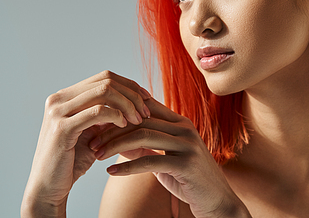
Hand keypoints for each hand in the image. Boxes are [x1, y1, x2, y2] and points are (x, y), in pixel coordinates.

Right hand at [21, 70, 149, 216]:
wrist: (48, 188)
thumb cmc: (72, 162)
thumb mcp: (92, 132)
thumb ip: (106, 114)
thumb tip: (134, 100)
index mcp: (65, 96)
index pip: (104, 77)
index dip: (129, 85)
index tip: (146, 98)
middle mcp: (58, 99)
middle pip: (106, 80)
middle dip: (131, 94)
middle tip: (146, 111)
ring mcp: (57, 111)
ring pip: (103, 91)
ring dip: (127, 104)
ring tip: (138, 119)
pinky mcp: (61, 128)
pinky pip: (97, 111)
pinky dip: (116, 115)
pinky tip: (125, 125)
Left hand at [90, 94, 250, 217]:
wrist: (217, 200)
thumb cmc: (188, 178)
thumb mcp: (165, 158)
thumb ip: (145, 146)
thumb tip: (118, 140)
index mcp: (179, 122)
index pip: (144, 107)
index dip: (119, 113)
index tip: (96, 123)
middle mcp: (185, 128)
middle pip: (140, 120)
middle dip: (112, 129)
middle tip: (91, 140)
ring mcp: (187, 145)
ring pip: (143, 136)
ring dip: (115, 146)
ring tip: (97, 155)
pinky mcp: (186, 164)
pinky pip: (150, 161)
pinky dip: (126, 167)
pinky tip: (110, 171)